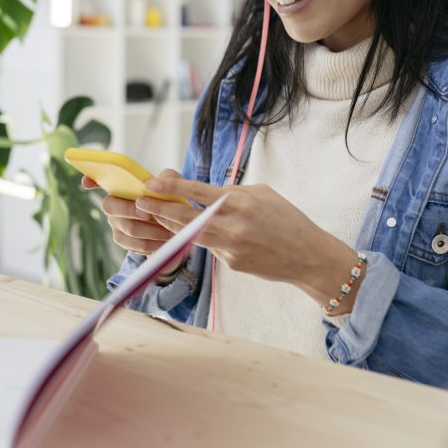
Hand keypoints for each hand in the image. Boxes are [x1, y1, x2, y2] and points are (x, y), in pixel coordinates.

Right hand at [82, 169, 188, 274]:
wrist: (175, 223)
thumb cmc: (169, 199)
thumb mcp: (172, 184)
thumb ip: (167, 178)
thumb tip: (151, 183)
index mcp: (120, 188)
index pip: (98, 180)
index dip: (91, 180)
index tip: (86, 182)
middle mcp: (113, 205)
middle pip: (111, 207)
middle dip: (131, 210)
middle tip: (149, 212)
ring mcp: (116, 225)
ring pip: (129, 228)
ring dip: (150, 229)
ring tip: (168, 229)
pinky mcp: (126, 242)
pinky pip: (137, 244)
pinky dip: (153, 243)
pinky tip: (165, 240)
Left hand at [135, 177, 359, 309]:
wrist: (307, 256)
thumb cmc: (286, 219)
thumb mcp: (262, 194)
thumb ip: (232, 193)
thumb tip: (205, 194)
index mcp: (241, 203)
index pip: (199, 193)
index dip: (172, 187)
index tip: (151, 183)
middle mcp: (233, 226)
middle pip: (186, 218)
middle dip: (160, 209)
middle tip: (139, 201)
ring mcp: (231, 248)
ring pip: (191, 236)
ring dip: (171, 226)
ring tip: (155, 215)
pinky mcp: (231, 264)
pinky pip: (210, 248)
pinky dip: (202, 239)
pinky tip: (196, 233)